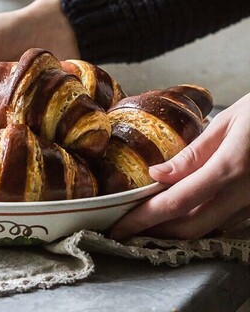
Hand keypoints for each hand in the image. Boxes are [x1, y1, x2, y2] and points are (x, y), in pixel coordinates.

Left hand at [111, 93, 249, 239]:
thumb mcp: (227, 124)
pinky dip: (192, 222)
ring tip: (144, 220)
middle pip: (189, 226)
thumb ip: (193, 154)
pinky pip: (220, 222)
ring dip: (170, 229)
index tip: (119, 226)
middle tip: (126, 226)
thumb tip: (157, 174)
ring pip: (205, 229)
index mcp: (229, 169)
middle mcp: (242, 194)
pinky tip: (175, 212)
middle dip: (153, 231)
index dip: (143, 218)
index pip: (175, 202)